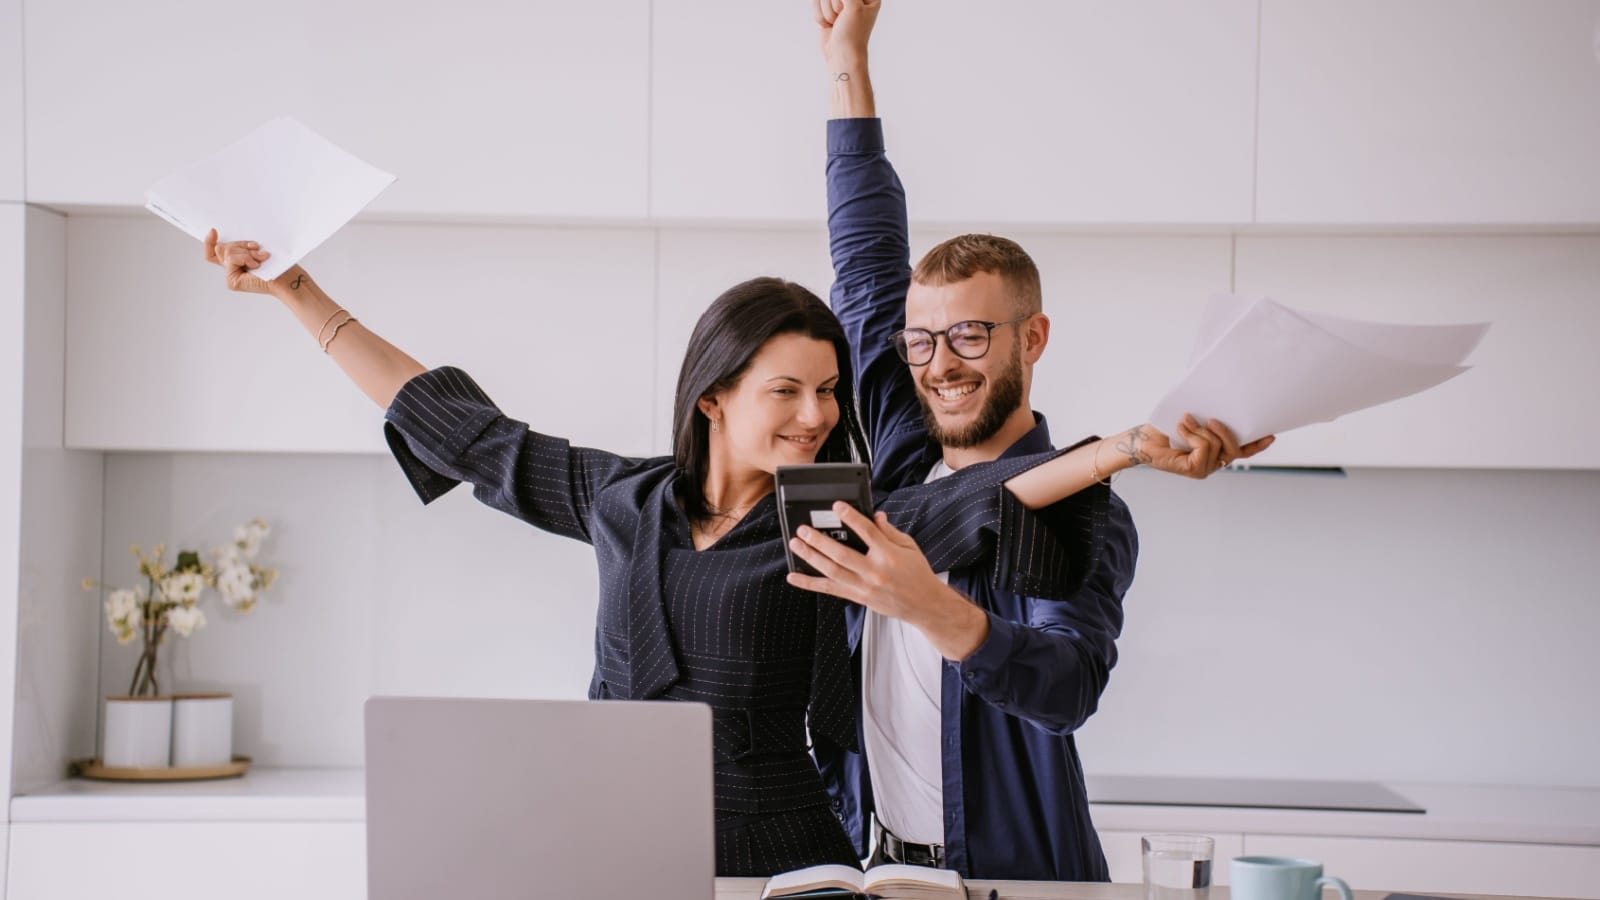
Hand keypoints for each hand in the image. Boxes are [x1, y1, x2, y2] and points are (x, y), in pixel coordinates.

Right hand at [203, 228, 275, 294]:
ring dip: (246, 252)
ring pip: (227, 252)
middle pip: (222, 247)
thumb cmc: (278, 264)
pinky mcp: (232, 282)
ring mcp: (231, 276)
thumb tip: (219, 246)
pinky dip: (245, 258)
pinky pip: (231, 259)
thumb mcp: (255, 248)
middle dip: (241, 244)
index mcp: (236, 260)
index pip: (213, 251)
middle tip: (257, 248)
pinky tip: (256, 265)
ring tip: (261, 259)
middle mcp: (231, 269)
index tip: (214, 230)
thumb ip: (237, 246)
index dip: (209, 241)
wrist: (288, 278)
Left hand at [786, 501, 988, 659]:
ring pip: (832, 572)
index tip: (836, 506)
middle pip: (841, 554)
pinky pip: (830, 590)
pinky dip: (810, 584)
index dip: (851, 518)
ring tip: (796, 545)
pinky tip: (794, 577)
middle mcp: (874, 572)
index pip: (867, 533)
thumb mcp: (909, 546)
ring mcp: (864, 587)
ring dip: (811, 558)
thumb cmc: (917, 573)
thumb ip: (889, 531)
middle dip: (819, 541)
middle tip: (803, 529)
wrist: (923, 604)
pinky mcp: (858, 597)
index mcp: (889, 555)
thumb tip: (875, 516)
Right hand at [816, 0, 879, 65]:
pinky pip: (816, 4)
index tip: (846, 11)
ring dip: (827, 12)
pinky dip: (820, 17)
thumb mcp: (853, 6)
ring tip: (837, 24)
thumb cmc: (852, 34)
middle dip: (835, 5)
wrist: (841, 56)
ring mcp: (840, 4)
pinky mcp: (827, 10)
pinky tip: (829, 26)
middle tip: (843, 18)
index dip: (843, 2)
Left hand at [1132, 415, 1275, 478]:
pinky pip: (1203, 449)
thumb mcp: (1194, 417)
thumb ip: (1209, 414)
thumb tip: (1221, 395)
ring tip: (1186, 420)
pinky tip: (1181, 428)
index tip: (1271, 434)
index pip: (1244, 450)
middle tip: (1212, 419)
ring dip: (1201, 430)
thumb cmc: (1167, 427)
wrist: (1143, 439)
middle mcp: (1214, 462)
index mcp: (1218, 451)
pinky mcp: (1193, 470)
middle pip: (1235, 450)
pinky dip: (1193, 435)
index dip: (1258, 444)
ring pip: (1217, 447)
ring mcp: (1204, 469)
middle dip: (1226, 432)